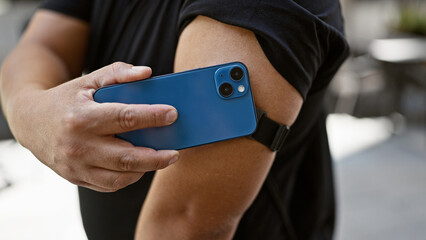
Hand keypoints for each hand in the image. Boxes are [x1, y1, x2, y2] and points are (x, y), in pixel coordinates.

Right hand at [10, 62, 178, 191]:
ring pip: (120, 176)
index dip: (152, 117)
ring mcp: (76, 165)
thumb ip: (117, 73)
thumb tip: (147, 73)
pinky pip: (109, 185)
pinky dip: (129, 178)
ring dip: (146, 169)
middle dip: (156, 157)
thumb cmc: (66, 99)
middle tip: (175, 152)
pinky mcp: (76, 178)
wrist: (30, 122)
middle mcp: (77, 145)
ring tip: (162, 159)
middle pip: (126, 156)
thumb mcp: (88, 80)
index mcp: (81, 117)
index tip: (172, 115)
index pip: (125, 118)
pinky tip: (140, 166)